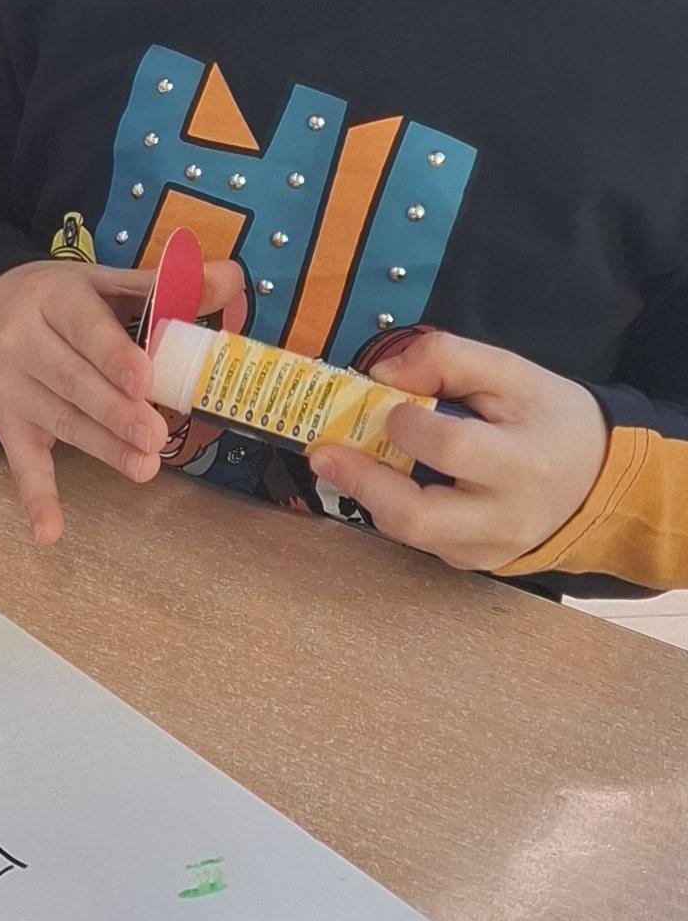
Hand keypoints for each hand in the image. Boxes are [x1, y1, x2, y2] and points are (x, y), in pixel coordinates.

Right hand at [0, 250, 246, 548]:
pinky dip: (35, 499)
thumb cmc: (56, 303)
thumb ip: (164, 286)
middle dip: (114, 411)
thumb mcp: (100, 282)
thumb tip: (233, 278)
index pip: (83, 326)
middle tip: (154, 435)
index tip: (143, 379)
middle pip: (71, 380)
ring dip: (102, 448)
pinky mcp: (7, 427)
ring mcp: (13, 389)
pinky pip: (22, 465)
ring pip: (60, 422)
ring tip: (144, 468)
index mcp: (53, 297)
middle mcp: (23, 342)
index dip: (112, 354)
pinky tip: (48, 533)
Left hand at [310, 330, 606, 570]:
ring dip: (367, 494)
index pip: (453, 449)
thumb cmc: (553, 420)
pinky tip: (378, 478)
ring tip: (339, 459)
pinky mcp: (471, 561)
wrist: (597, 480)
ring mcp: (486, 549)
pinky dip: (391, 507)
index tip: (390, 402)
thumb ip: (449, 359)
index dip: (409, 424)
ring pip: (409, 534)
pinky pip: (419, 540)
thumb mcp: (513, 373)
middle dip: (362, 482)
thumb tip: (381, 373)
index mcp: (522, 463)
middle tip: (323, 451)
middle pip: (417, 517)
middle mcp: (504, 518)